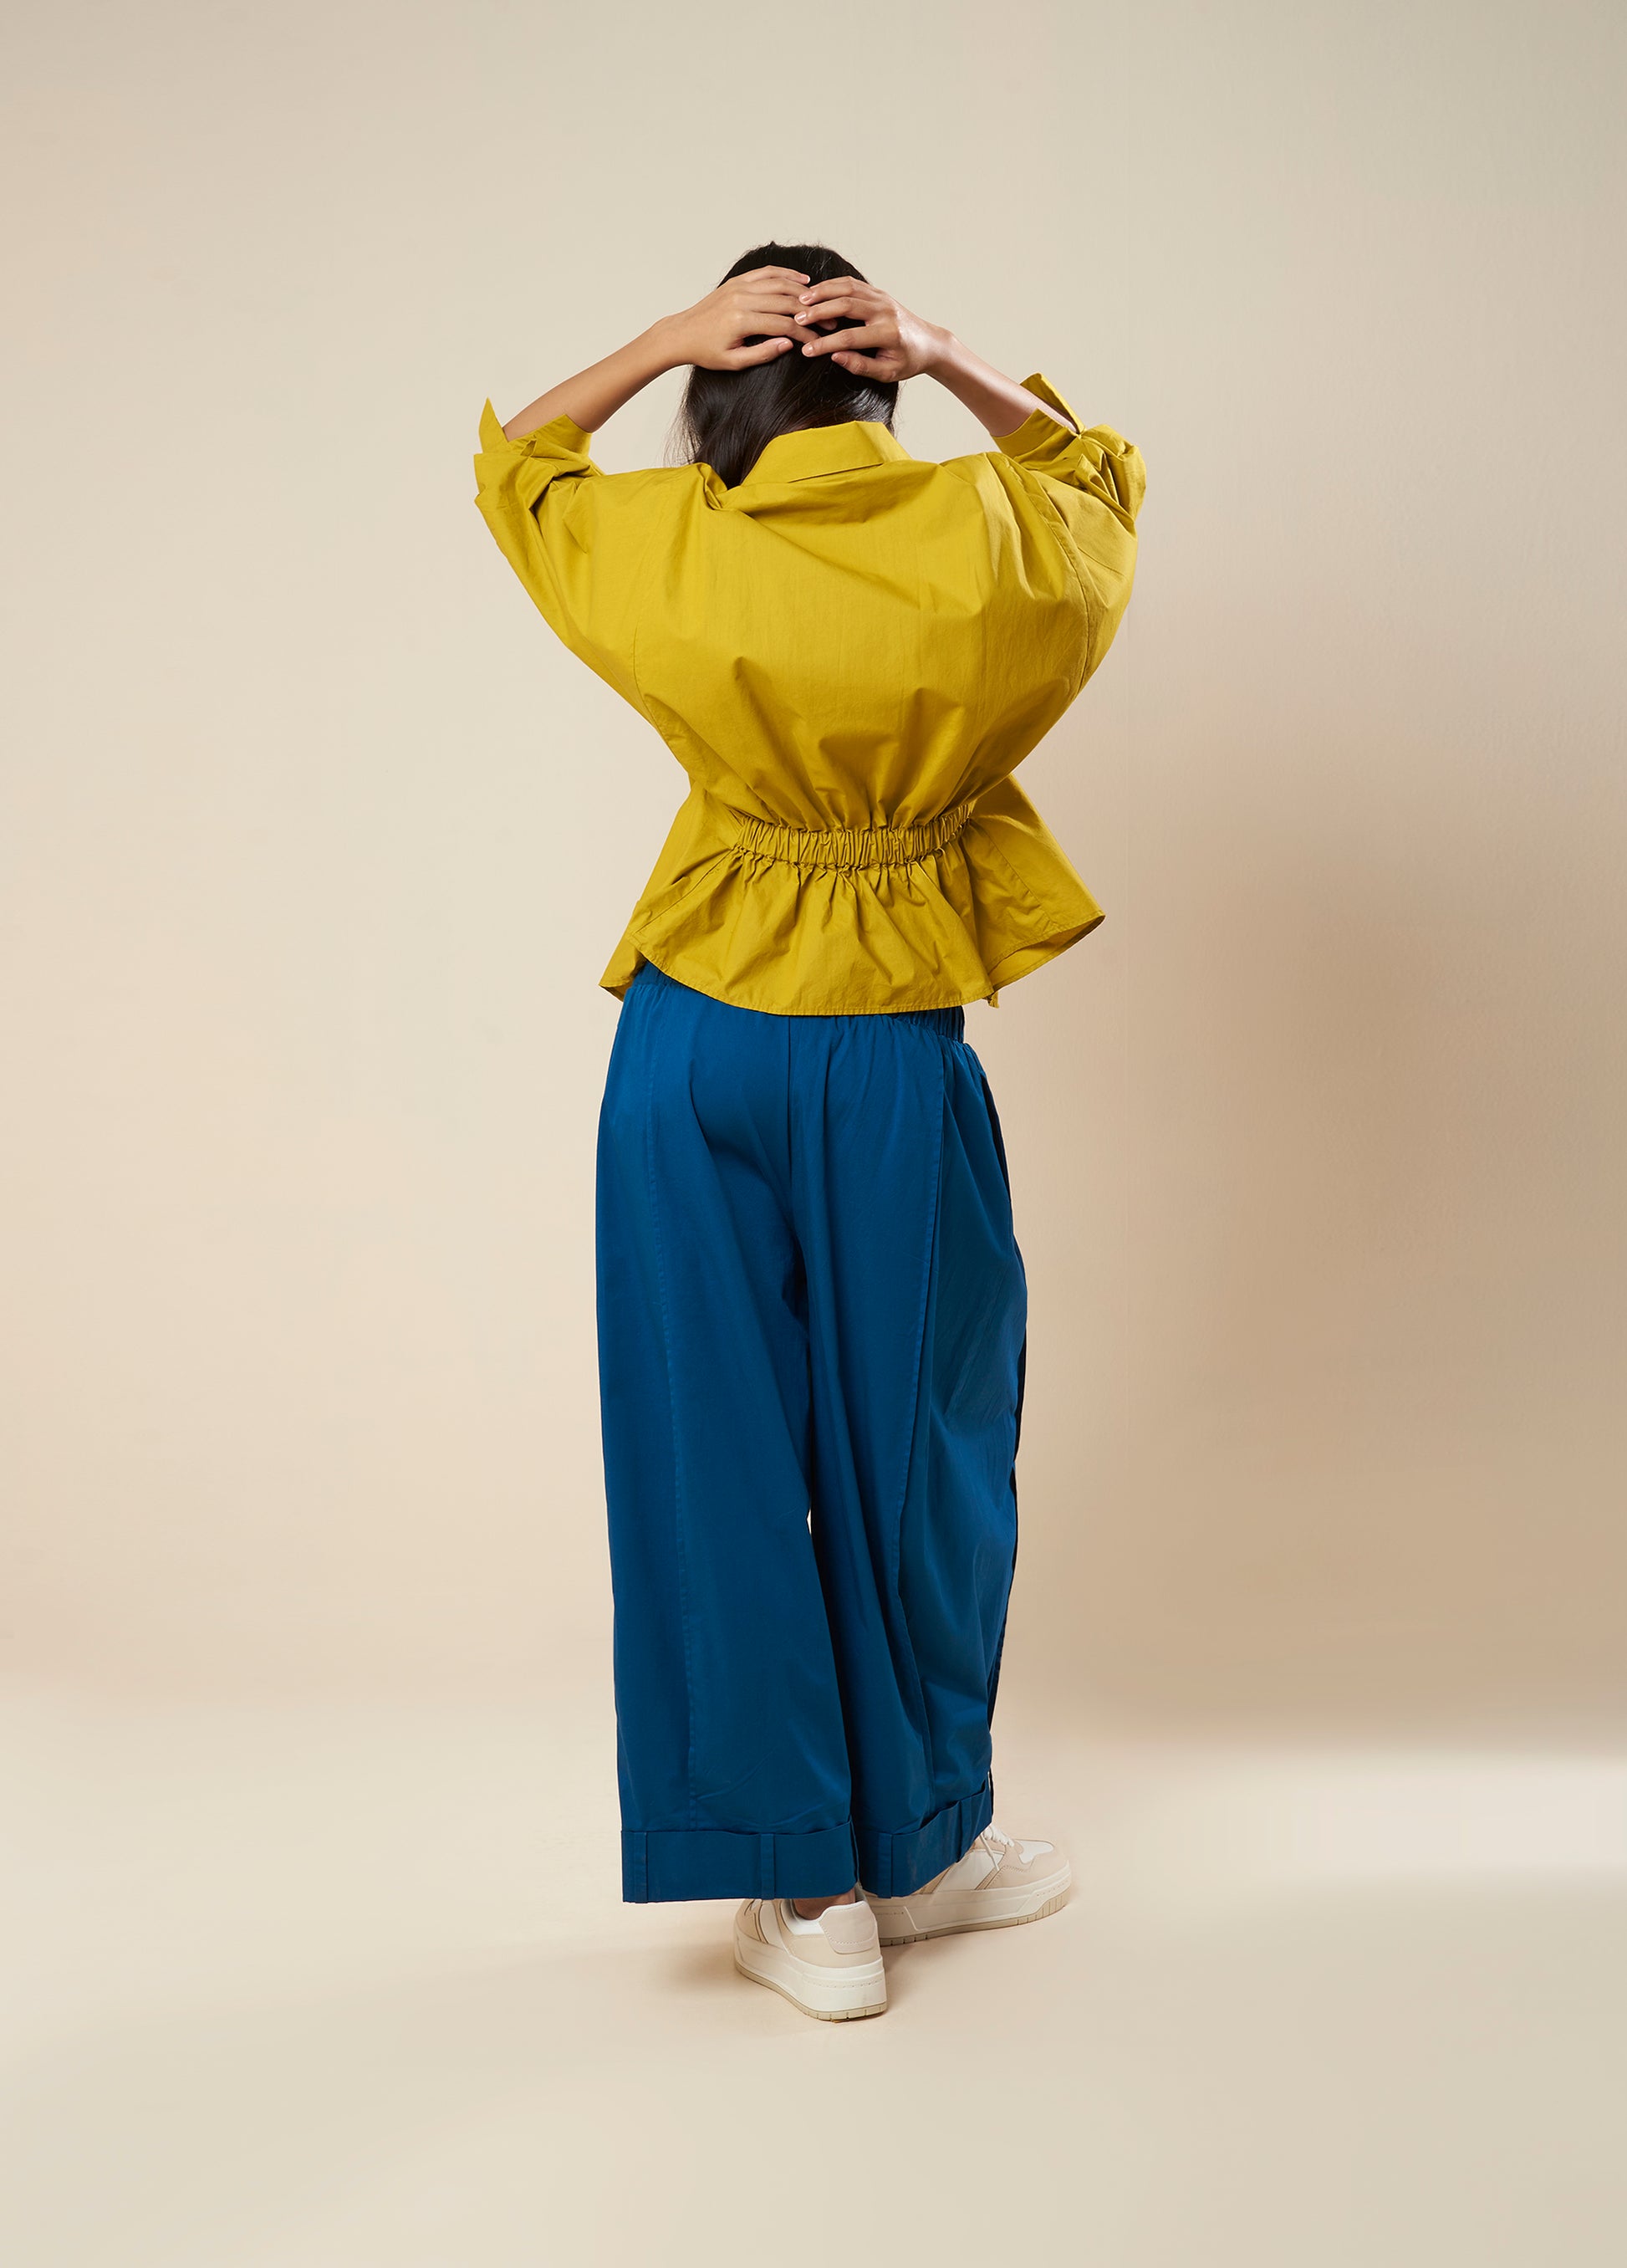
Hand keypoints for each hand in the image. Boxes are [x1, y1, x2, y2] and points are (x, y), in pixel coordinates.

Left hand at [659, 267, 823, 371]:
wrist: (682, 333)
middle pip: (786, 301)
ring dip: (802, 292)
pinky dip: (785, 275)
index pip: (783, 324)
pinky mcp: (737, 281)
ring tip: (820, 301)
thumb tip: (789, 344)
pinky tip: (801, 281)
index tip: (820, 340)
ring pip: (779, 283)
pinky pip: (766, 273)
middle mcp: (741, 299)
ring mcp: (739, 287)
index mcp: (741, 321)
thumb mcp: (734, 362)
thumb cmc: (706, 352)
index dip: (805, 333)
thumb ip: (763, 353)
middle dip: (810, 312)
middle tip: (829, 320)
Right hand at [792, 279, 946, 382]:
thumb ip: (861, 365)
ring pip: (847, 288)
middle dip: (819, 311)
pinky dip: (832, 285)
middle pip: (846, 305)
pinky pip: (852, 284)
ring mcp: (882, 298)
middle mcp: (885, 311)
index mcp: (888, 334)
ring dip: (822, 292)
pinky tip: (816, 292)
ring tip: (801, 301)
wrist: (929, 342)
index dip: (825, 344)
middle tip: (797, 318)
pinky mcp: (878, 292)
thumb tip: (835, 356)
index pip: (849, 337)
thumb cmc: (907, 362)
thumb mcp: (887, 372)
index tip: (806, 351)